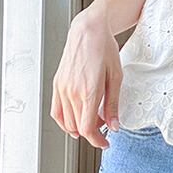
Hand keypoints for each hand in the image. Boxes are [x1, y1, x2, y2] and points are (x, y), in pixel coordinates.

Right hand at [50, 8, 121, 149]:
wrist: (88, 30)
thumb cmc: (104, 48)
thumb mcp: (116, 77)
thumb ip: (113, 104)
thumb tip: (114, 126)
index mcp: (88, 91)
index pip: (88, 128)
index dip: (97, 140)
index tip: (105, 142)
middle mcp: (72, 91)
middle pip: (77, 127)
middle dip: (92, 134)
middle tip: (104, 129)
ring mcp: (62, 88)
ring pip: (66, 121)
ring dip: (79, 127)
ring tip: (93, 120)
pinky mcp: (57, 83)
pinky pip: (56, 111)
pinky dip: (64, 121)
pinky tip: (74, 120)